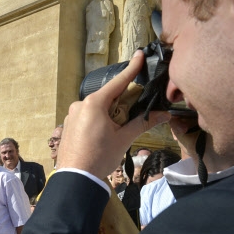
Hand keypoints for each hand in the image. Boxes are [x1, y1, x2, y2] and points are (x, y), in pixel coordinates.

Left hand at [59, 50, 169, 180]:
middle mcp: (80, 105)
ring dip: (111, 112)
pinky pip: (88, 116)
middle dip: (123, 100)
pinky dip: (99, 119)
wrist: (75, 179)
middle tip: (136, 108)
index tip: (140, 54)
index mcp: (94, 103)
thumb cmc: (99, 157)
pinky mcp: (69, 125)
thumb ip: (142, 123)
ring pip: (97, 107)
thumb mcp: (123, 139)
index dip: (132, 68)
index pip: (118, 82)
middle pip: (108, 95)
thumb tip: (164, 114)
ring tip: (118, 129)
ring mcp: (72, 115)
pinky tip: (105, 133)